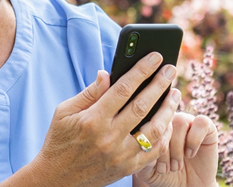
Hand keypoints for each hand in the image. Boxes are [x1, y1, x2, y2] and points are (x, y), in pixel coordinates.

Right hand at [14, 53, 178, 186]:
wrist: (57, 179)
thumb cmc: (59, 140)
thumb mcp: (64, 112)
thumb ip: (89, 93)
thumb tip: (107, 73)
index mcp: (92, 120)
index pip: (122, 89)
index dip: (141, 70)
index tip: (155, 57)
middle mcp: (108, 137)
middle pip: (142, 106)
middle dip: (160, 84)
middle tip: (171, 69)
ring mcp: (120, 155)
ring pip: (154, 129)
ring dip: (168, 109)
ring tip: (175, 94)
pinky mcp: (127, 168)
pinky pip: (153, 151)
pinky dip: (164, 135)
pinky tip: (168, 122)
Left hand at [132, 93, 219, 186]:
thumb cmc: (165, 176)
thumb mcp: (147, 169)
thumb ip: (141, 155)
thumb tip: (142, 143)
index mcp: (154, 124)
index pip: (148, 122)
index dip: (151, 145)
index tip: (154, 166)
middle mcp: (171, 119)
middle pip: (164, 121)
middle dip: (163, 150)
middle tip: (165, 170)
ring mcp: (189, 121)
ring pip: (180, 121)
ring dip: (177, 148)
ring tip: (176, 166)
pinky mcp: (207, 126)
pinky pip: (201, 122)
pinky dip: (194, 140)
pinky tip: (190, 154)